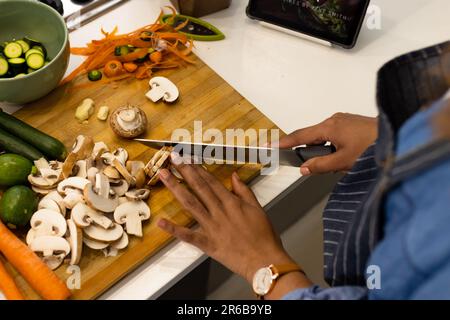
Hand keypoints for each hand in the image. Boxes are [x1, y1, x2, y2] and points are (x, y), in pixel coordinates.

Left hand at [157, 154, 296, 284]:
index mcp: (231, 202)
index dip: (198, 168)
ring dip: (176, 188)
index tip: (188, 158)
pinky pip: (188, 235)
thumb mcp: (257, 208)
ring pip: (190, 204)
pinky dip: (174, 229)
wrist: (264, 260)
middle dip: (184, 171)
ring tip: (164, 176)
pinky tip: (161, 221)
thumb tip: (234, 176)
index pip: (211, 181)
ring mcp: (211, 227)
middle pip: (199, 187)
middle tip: (173, 158)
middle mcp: (219, 211)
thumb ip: (244, 191)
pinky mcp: (207, 243)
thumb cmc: (263, 236)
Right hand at [279, 113, 377, 174]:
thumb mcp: (344, 161)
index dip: (284, 142)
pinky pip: (334, 135)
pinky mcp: (351, 123)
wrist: (398, 136)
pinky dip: (334, 146)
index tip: (271, 145)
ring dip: (326, 151)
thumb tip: (304, 168)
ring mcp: (343, 120)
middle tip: (307, 163)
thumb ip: (320, 165)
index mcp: (330, 127)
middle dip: (310, 151)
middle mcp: (334, 119)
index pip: (300, 135)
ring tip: (340, 163)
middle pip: (312, 136)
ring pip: (325, 137)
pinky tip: (345, 156)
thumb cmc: (375, 146)